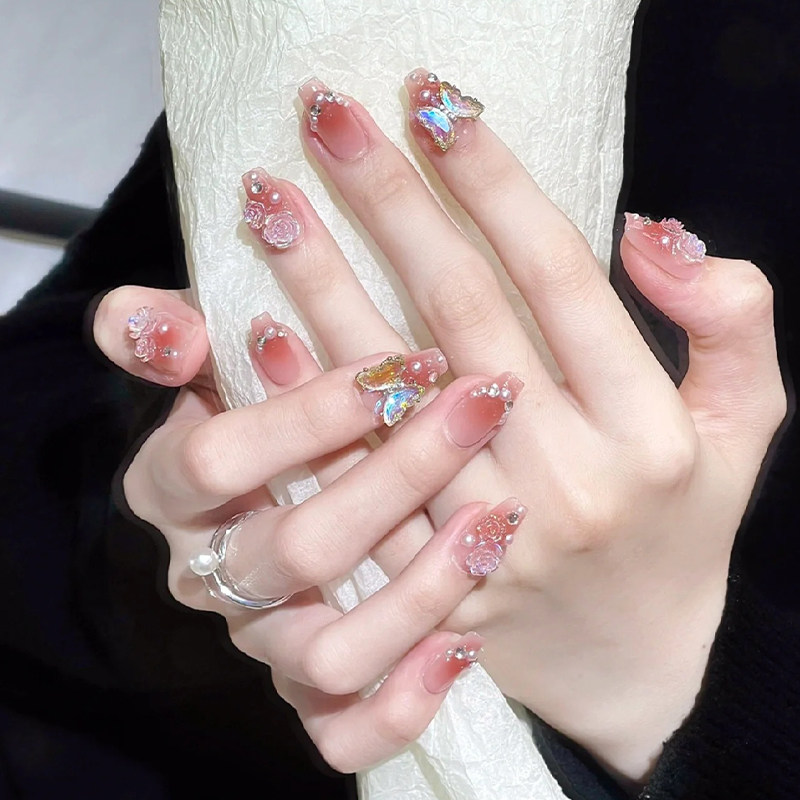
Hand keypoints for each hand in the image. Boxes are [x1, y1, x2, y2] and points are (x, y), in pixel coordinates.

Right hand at [94, 285, 513, 772]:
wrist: (279, 484)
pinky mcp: (308, 692)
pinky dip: (402, 703)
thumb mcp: (206, 354)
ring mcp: (263, 641)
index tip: (400, 366)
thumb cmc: (257, 404)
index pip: (219, 460)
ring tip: (494, 523)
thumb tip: (168, 330)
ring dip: (421, 590)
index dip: (309, 414)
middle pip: (300, 549)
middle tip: (480, 408)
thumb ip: (163, 332)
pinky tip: (464, 645)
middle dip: (401, 473)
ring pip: (331, 653)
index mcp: (173, 490)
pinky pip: (342, 734)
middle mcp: (214, 574)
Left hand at [239, 69, 781, 781]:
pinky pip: (356, 486)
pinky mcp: (432, 584)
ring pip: (391, 395)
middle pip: (461, 315)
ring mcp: (490, 539)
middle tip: (327, 121)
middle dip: (390, 206)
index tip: (435, 104)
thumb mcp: (746, 425)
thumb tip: (650, 232)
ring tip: (270, 206)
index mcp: (648, 431)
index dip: (493, 180)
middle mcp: (567, 479)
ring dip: (323, 289)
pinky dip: (306, 408)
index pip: (558, 277)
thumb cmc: (684, 527)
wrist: (635, 663)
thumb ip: (732, 321)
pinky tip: (257, 335)